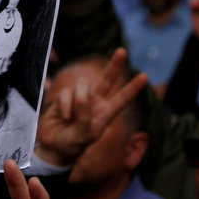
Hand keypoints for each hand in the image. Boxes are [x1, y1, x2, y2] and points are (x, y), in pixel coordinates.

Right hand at [35, 47, 148, 165]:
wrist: (53, 146)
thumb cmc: (73, 146)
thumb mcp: (85, 139)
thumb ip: (86, 120)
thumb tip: (83, 100)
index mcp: (105, 114)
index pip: (122, 99)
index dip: (132, 88)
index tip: (145, 76)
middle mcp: (94, 103)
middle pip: (107, 80)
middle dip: (114, 66)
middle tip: (122, 52)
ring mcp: (79, 99)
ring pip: (82, 85)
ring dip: (77, 101)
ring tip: (71, 118)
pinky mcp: (64, 97)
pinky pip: (66, 93)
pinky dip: (64, 106)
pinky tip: (63, 116)